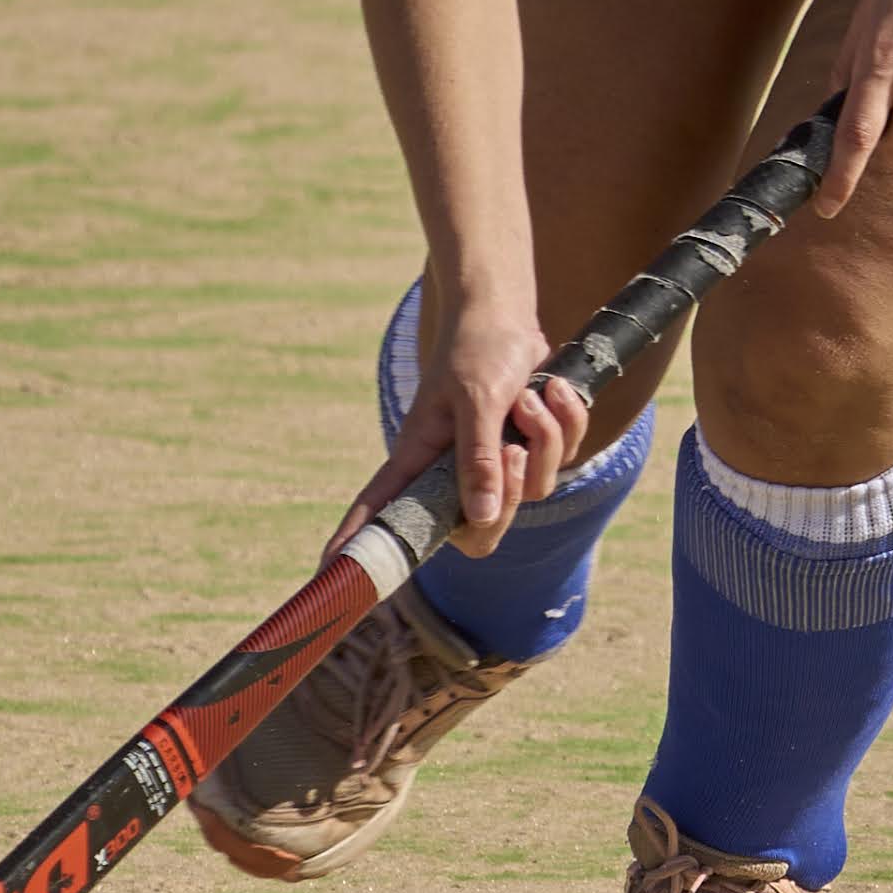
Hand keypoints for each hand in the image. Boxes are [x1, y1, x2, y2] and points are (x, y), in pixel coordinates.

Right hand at [327, 299, 583, 562]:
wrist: (507, 315)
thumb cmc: (477, 349)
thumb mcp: (476, 399)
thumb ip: (477, 458)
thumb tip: (480, 520)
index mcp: (419, 460)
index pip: (380, 514)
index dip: (359, 547)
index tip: (327, 576)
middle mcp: (454, 472)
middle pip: (482, 531)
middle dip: (510, 492)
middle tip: (511, 447)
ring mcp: (495, 465)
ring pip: (534, 490)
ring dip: (542, 438)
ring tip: (526, 398)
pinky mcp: (530, 450)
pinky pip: (560, 461)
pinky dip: (565, 422)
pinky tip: (553, 391)